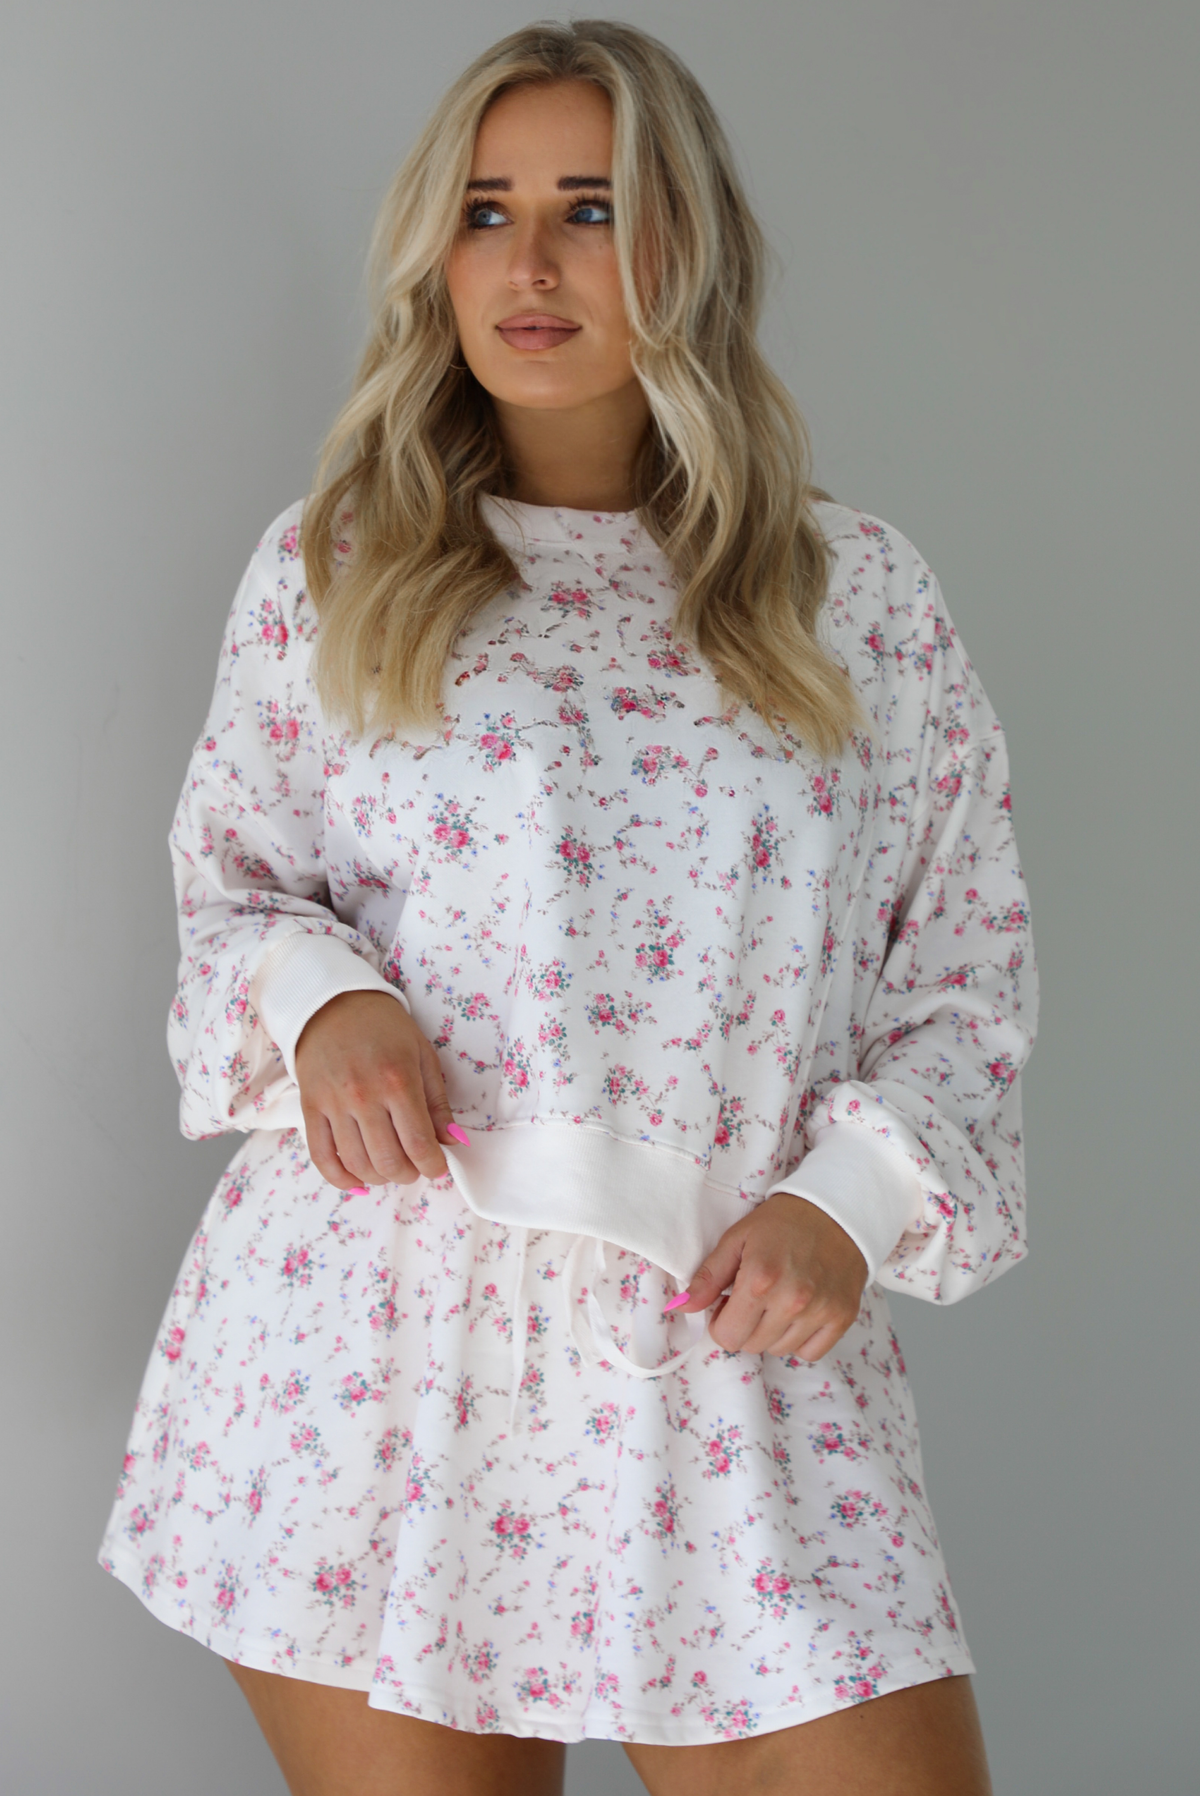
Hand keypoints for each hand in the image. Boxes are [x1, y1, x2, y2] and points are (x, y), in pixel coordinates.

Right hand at [294, 990, 459, 1189]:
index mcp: (398, 1080)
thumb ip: (437, 1103)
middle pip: (389, 1161)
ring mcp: (333, 1103)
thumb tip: (453, 1141)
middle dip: (409, 1174)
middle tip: (415, 1166)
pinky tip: (358, 1181)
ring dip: (379, 1177)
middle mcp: (364, 1095)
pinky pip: (322, 1157)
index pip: (419, 1144)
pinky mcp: (310, 1108)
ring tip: (390, 1167)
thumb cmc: (385, 1028)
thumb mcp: (422, 1056)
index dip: (433, 1166)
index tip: (437, 1166)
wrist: (332, 1003)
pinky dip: (341, 1179)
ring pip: (357, 1164)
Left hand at [678, 1193, 868, 1360]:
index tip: (729, 1301)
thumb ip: (709, 1276)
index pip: (727, 1336)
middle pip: (752, 1346)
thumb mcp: (738, 1239)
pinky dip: (801, 1339)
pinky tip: (801, 1311)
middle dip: (746, 1326)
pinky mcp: (842, 1317)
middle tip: (755, 1297)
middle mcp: (791, 1301)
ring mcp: (820, 1312)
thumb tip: (683, 1307)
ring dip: (773, 1332)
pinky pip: (810, 1352)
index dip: (722, 1321)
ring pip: (780, 1350)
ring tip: (779, 1300)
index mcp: (760, 1280)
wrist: (836, 1210)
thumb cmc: (782, 1222)